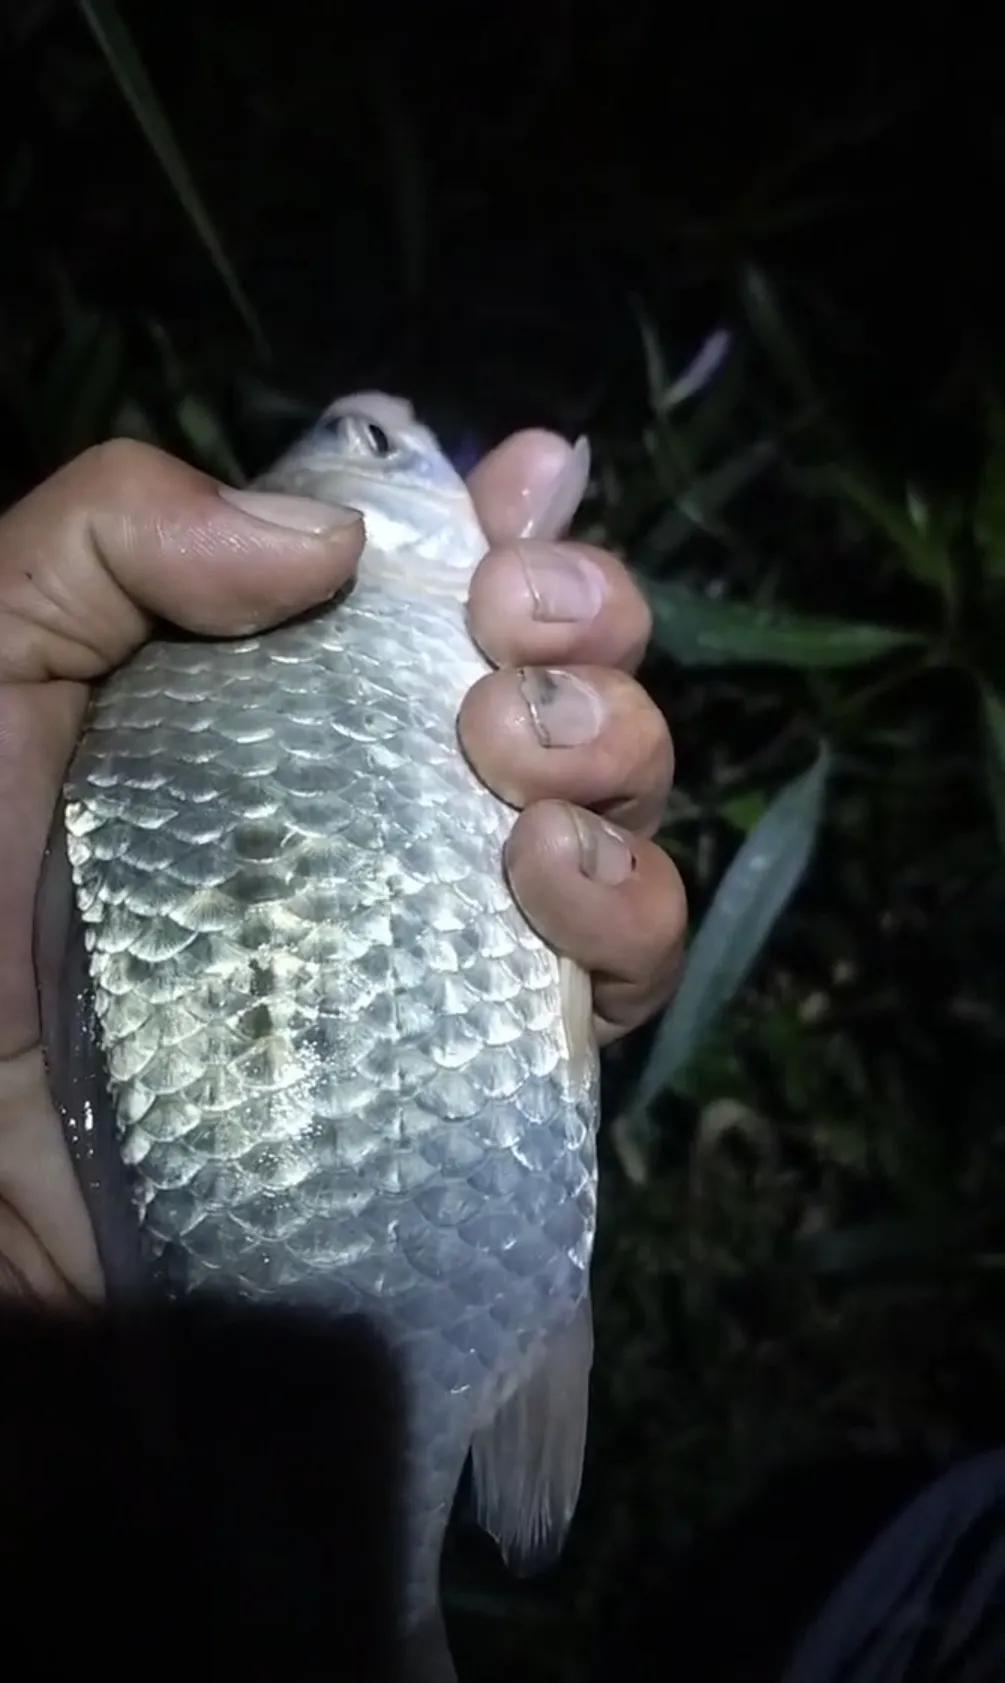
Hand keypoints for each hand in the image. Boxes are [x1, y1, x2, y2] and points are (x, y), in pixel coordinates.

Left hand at [0, 429, 684, 1302]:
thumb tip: (332, 541)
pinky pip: (625, 966)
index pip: (443, 583)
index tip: (527, 487)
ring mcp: (455, 918)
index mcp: (296, 690)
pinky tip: (550, 866)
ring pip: (619, 802)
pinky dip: (628, 900)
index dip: (512, 521)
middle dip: (583, 615)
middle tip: (507, 628)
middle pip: (565, 674)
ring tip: (518, 751)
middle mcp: (396, 792)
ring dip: (614, 743)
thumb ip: (114, 537)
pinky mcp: (492, 1042)